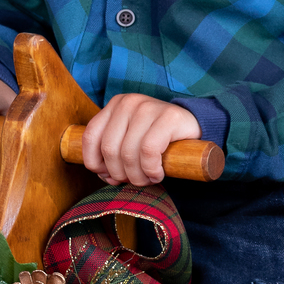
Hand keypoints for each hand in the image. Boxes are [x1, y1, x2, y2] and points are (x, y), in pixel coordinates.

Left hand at [81, 93, 199, 186]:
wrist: (192, 128)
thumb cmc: (158, 139)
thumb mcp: (129, 140)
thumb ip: (113, 154)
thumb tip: (104, 175)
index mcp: (115, 105)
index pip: (91, 137)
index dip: (95, 163)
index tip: (108, 175)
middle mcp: (128, 103)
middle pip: (110, 149)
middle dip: (120, 174)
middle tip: (134, 180)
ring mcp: (148, 107)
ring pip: (128, 153)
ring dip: (137, 176)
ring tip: (147, 179)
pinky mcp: (168, 117)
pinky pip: (149, 151)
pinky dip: (151, 170)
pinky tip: (157, 174)